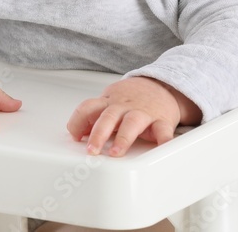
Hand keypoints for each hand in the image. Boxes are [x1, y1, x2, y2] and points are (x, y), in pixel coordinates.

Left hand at [66, 76, 201, 156]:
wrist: (161, 84)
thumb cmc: (132, 98)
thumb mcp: (110, 102)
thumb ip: (94, 117)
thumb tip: (77, 133)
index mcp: (109, 102)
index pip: (88, 107)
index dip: (78, 121)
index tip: (74, 136)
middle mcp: (124, 107)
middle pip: (108, 117)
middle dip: (98, 134)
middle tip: (92, 150)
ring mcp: (143, 113)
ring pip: (131, 123)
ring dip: (123, 139)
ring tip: (115, 152)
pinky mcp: (162, 120)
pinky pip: (163, 130)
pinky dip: (163, 140)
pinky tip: (160, 148)